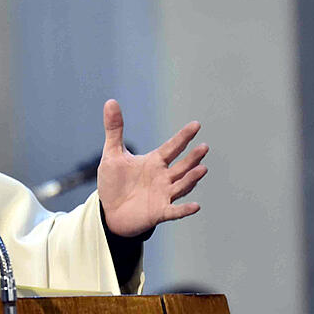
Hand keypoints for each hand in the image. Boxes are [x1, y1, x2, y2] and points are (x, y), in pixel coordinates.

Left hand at [96, 99, 208, 236]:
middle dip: (192, 158)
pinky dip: (184, 209)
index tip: (196, 125)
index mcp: (154, 162)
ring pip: (182, 186)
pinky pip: (174, 211)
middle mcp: (163, 177)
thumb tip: (110, 101)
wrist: (109, 211)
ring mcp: (163, 195)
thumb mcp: (112, 154)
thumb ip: (114, 130)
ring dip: (191, 179)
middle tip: (204, 147)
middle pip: (182, 166)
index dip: (183, 137)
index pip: (172, 147)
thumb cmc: (114, 182)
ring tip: (202, 169)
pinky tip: (196, 206)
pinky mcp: (159, 212)